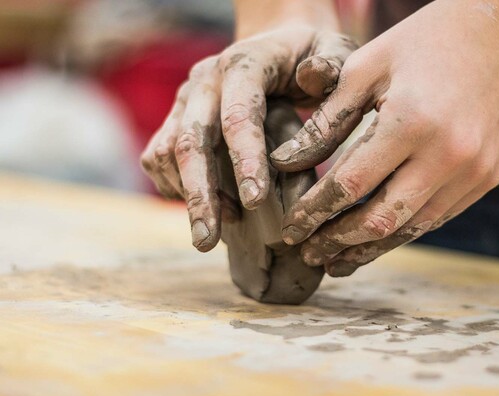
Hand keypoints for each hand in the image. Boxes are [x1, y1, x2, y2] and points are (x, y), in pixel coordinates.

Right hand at [140, 26, 356, 251]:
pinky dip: (174, 188)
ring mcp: (185, 100)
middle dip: (200, 195)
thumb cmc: (310, 54)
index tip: (255, 203)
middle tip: (207, 241)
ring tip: (216, 230)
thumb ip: (331, 64)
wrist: (275, 44)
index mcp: (244, 64)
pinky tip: (206, 208)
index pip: (239, 115)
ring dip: (187, 195)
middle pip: (190, 141)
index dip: (245, 160)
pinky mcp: (175, 118)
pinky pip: (158, 157)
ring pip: (166, 152)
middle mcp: (205, 81)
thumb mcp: (334, 49)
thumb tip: (311, 78)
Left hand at [271, 0, 498, 276]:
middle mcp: (448, 155)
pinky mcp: (488, 178)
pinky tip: (377, 237)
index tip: (289, 229)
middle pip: (380, 219)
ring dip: (370, 249)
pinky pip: (437, 217)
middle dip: (337, 242)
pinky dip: (402, 231)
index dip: (314, 212)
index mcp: (411, 121)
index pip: (349, 184)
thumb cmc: (426, 42)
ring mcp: (474, 171)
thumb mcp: (367, 67)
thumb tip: (285, 162)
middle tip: (307, 253)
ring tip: (336, 261)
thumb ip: (326, 120)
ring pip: (411, 228)